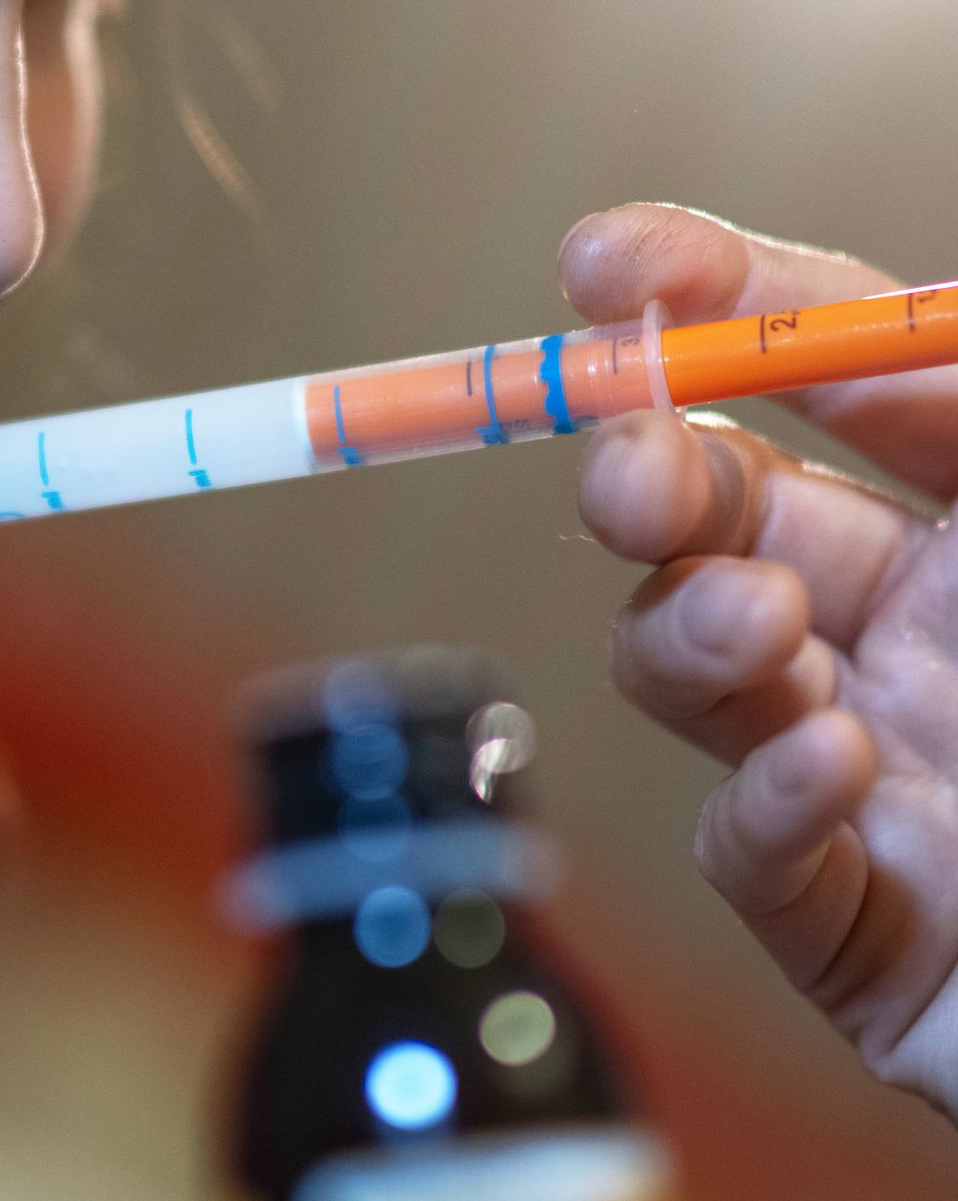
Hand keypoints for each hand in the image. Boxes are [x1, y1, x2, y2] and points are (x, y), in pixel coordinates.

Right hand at [562, 202, 957, 1121]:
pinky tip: (836, 766)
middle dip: (649, 477)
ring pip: (690, 676)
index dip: (711, 309)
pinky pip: (756, 856)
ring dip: (689, 630)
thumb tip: (929, 316)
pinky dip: (768, 802)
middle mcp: (903, 638)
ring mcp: (863, 774)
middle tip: (631, 467)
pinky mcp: (851, 925)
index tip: (604, 267)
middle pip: (712, 525)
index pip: (817, 387)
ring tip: (755, 623)